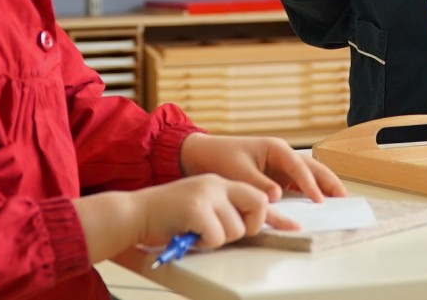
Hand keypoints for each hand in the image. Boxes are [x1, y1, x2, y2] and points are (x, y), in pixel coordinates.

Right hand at [130, 174, 303, 250]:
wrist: (134, 212)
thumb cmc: (166, 216)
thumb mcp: (200, 206)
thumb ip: (224, 210)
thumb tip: (252, 226)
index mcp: (220, 182)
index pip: (259, 196)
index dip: (271, 216)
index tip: (292, 229)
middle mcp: (217, 183)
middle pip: (258, 206)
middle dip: (248, 227)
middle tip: (223, 233)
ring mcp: (207, 193)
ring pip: (236, 229)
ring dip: (218, 239)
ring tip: (197, 233)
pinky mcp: (195, 207)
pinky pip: (216, 237)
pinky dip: (205, 243)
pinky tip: (190, 235)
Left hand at [179, 133, 346, 202]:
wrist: (203, 155)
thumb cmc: (221, 157)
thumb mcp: (239, 172)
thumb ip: (259, 184)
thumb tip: (277, 196)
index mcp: (276, 148)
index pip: (299, 166)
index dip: (310, 183)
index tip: (319, 199)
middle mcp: (282, 156)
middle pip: (312, 167)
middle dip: (328, 181)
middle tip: (343, 197)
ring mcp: (281, 167)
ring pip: (308, 175)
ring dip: (323, 186)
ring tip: (338, 200)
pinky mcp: (276, 177)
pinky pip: (296, 185)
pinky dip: (308, 192)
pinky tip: (318, 203)